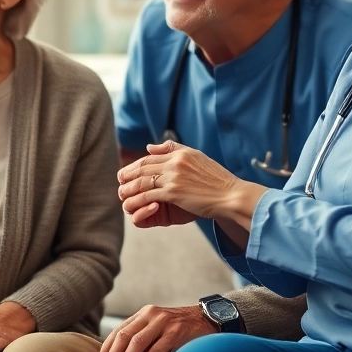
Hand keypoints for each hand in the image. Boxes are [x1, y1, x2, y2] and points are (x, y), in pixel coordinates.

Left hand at [97, 305, 215, 351]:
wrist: (206, 319)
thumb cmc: (179, 329)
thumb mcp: (157, 328)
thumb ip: (141, 337)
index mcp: (143, 314)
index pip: (117, 332)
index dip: (106, 350)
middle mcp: (150, 314)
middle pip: (123, 337)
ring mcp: (163, 322)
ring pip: (137, 343)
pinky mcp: (175, 331)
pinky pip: (156, 350)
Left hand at [116, 140, 248, 225]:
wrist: (232, 195)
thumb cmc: (218, 180)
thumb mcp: (197, 157)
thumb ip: (173, 150)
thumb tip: (150, 147)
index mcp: (180, 153)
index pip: (150, 156)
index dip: (136, 164)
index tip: (128, 170)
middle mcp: (175, 162)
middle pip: (142, 167)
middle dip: (128, 174)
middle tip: (120, 181)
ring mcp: (173, 177)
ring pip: (142, 181)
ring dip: (129, 188)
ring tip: (122, 194)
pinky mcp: (174, 192)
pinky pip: (148, 195)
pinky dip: (139, 200)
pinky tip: (133, 204)